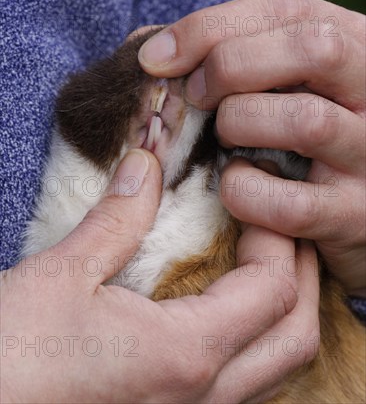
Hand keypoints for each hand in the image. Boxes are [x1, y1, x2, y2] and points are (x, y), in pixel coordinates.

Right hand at [1, 148, 318, 402]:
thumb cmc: (12, 356)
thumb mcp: (63, 276)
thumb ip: (118, 218)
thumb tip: (146, 166)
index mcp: (185, 355)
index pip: (273, 289)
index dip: (276, 236)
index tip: (251, 197)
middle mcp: (202, 398)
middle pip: (296, 336)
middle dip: (304, 274)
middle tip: (281, 227)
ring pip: (277, 368)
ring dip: (287, 310)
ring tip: (267, 262)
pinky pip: (245, 385)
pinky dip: (258, 340)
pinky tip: (230, 309)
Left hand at [138, 0, 365, 296]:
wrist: (354, 204)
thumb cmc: (299, 132)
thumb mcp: (284, 79)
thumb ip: (238, 52)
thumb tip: (155, 52)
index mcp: (355, 45)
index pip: (285, 10)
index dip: (209, 26)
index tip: (155, 58)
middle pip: (314, 49)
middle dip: (231, 65)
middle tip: (195, 96)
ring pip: (307, 120)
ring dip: (240, 126)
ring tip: (225, 141)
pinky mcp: (356, 215)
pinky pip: (291, 203)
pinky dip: (245, 192)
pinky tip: (237, 188)